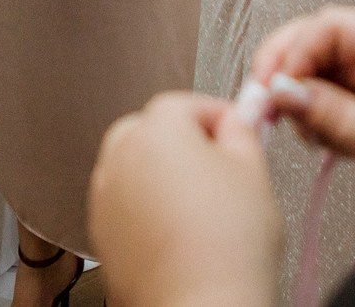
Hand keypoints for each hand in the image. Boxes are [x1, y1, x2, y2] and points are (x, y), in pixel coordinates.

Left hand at [90, 92, 278, 306]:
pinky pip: (128, 204)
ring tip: (204, 208)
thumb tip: (243, 113)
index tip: (241, 133)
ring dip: (166, 176)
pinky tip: (181, 231)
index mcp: (157, 129)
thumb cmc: (227, 249)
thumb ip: (244, 129)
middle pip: (156, 131)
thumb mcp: (253, 170)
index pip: (190, 103)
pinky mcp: (100, 230)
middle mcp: (121, 155)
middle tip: (224, 170)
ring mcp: (104, 194)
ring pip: (139, 167)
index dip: (222, 119)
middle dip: (188, 144)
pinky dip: (149, 209)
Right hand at [252, 6, 354, 212]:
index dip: (294, 50)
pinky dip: (311, 116)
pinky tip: (319, 141)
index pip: (330, 27)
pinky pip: (324, 96)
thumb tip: (278, 92)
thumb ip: (332, 116)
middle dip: (284, 69)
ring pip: (314, 70)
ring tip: (304, 133)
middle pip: (315, 42)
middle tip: (263, 106)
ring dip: (296, 97)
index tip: (272, 88)